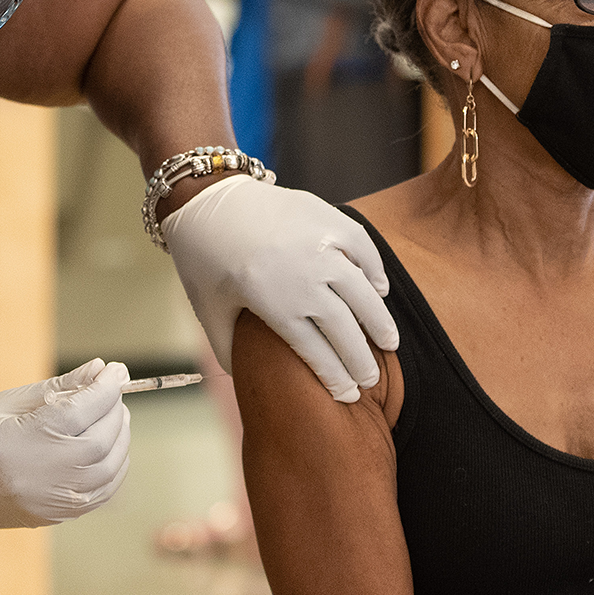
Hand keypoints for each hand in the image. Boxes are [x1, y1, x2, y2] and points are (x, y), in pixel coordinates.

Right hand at [0, 359, 131, 529]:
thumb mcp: (10, 402)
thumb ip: (59, 387)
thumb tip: (98, 369)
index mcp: (24, 440)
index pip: (82, 410)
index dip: (106, 387)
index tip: (115, 370)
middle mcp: (44, 474)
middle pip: (102, 439)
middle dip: (115, 409)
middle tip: (111, 390)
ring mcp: (55, 500)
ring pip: (110, 467)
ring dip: (120, 437)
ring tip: (112, 415)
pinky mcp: (61, 514)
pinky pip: (104, 491)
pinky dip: (115, 465)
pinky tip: (109, 447)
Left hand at [160, 176, 398, 401]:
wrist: (207, 199)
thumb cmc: (204, 259)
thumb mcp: (209, 310)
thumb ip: (228, 349)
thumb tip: (246, 380)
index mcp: (274, 304)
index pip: (317, 353)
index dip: (336, 378)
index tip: (349, 395)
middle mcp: (303, 277)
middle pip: (345, 330)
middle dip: (361, 361)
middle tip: (370, 379)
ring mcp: (320, 245)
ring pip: (362, 294)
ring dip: (379, 323)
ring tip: (389, 344)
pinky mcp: (328, 218)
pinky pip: (363, 249)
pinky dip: (376, 271)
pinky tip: (380, 291)